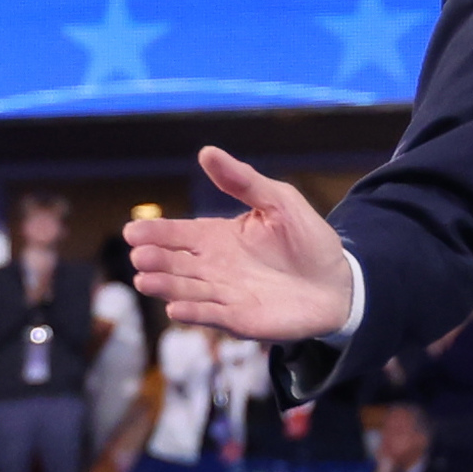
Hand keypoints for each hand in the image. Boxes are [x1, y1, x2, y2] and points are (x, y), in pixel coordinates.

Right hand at [124, 148, 357, 343]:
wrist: (339, 283)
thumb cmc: (308, 240)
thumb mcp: (279, 201)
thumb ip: (244, 181)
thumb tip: (207, 152)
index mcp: (217, 237)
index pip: (178, 234)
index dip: (155, 233)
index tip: (133, 231)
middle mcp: (213, 267)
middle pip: (175, 264)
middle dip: (155, 260)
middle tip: (139, 256)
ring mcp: (224, 295)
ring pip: (186, 290)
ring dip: (166, 287)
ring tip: (145, 280)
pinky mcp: (240, 319)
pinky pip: (211, 316)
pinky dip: (194, 313)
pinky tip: (176, 309)